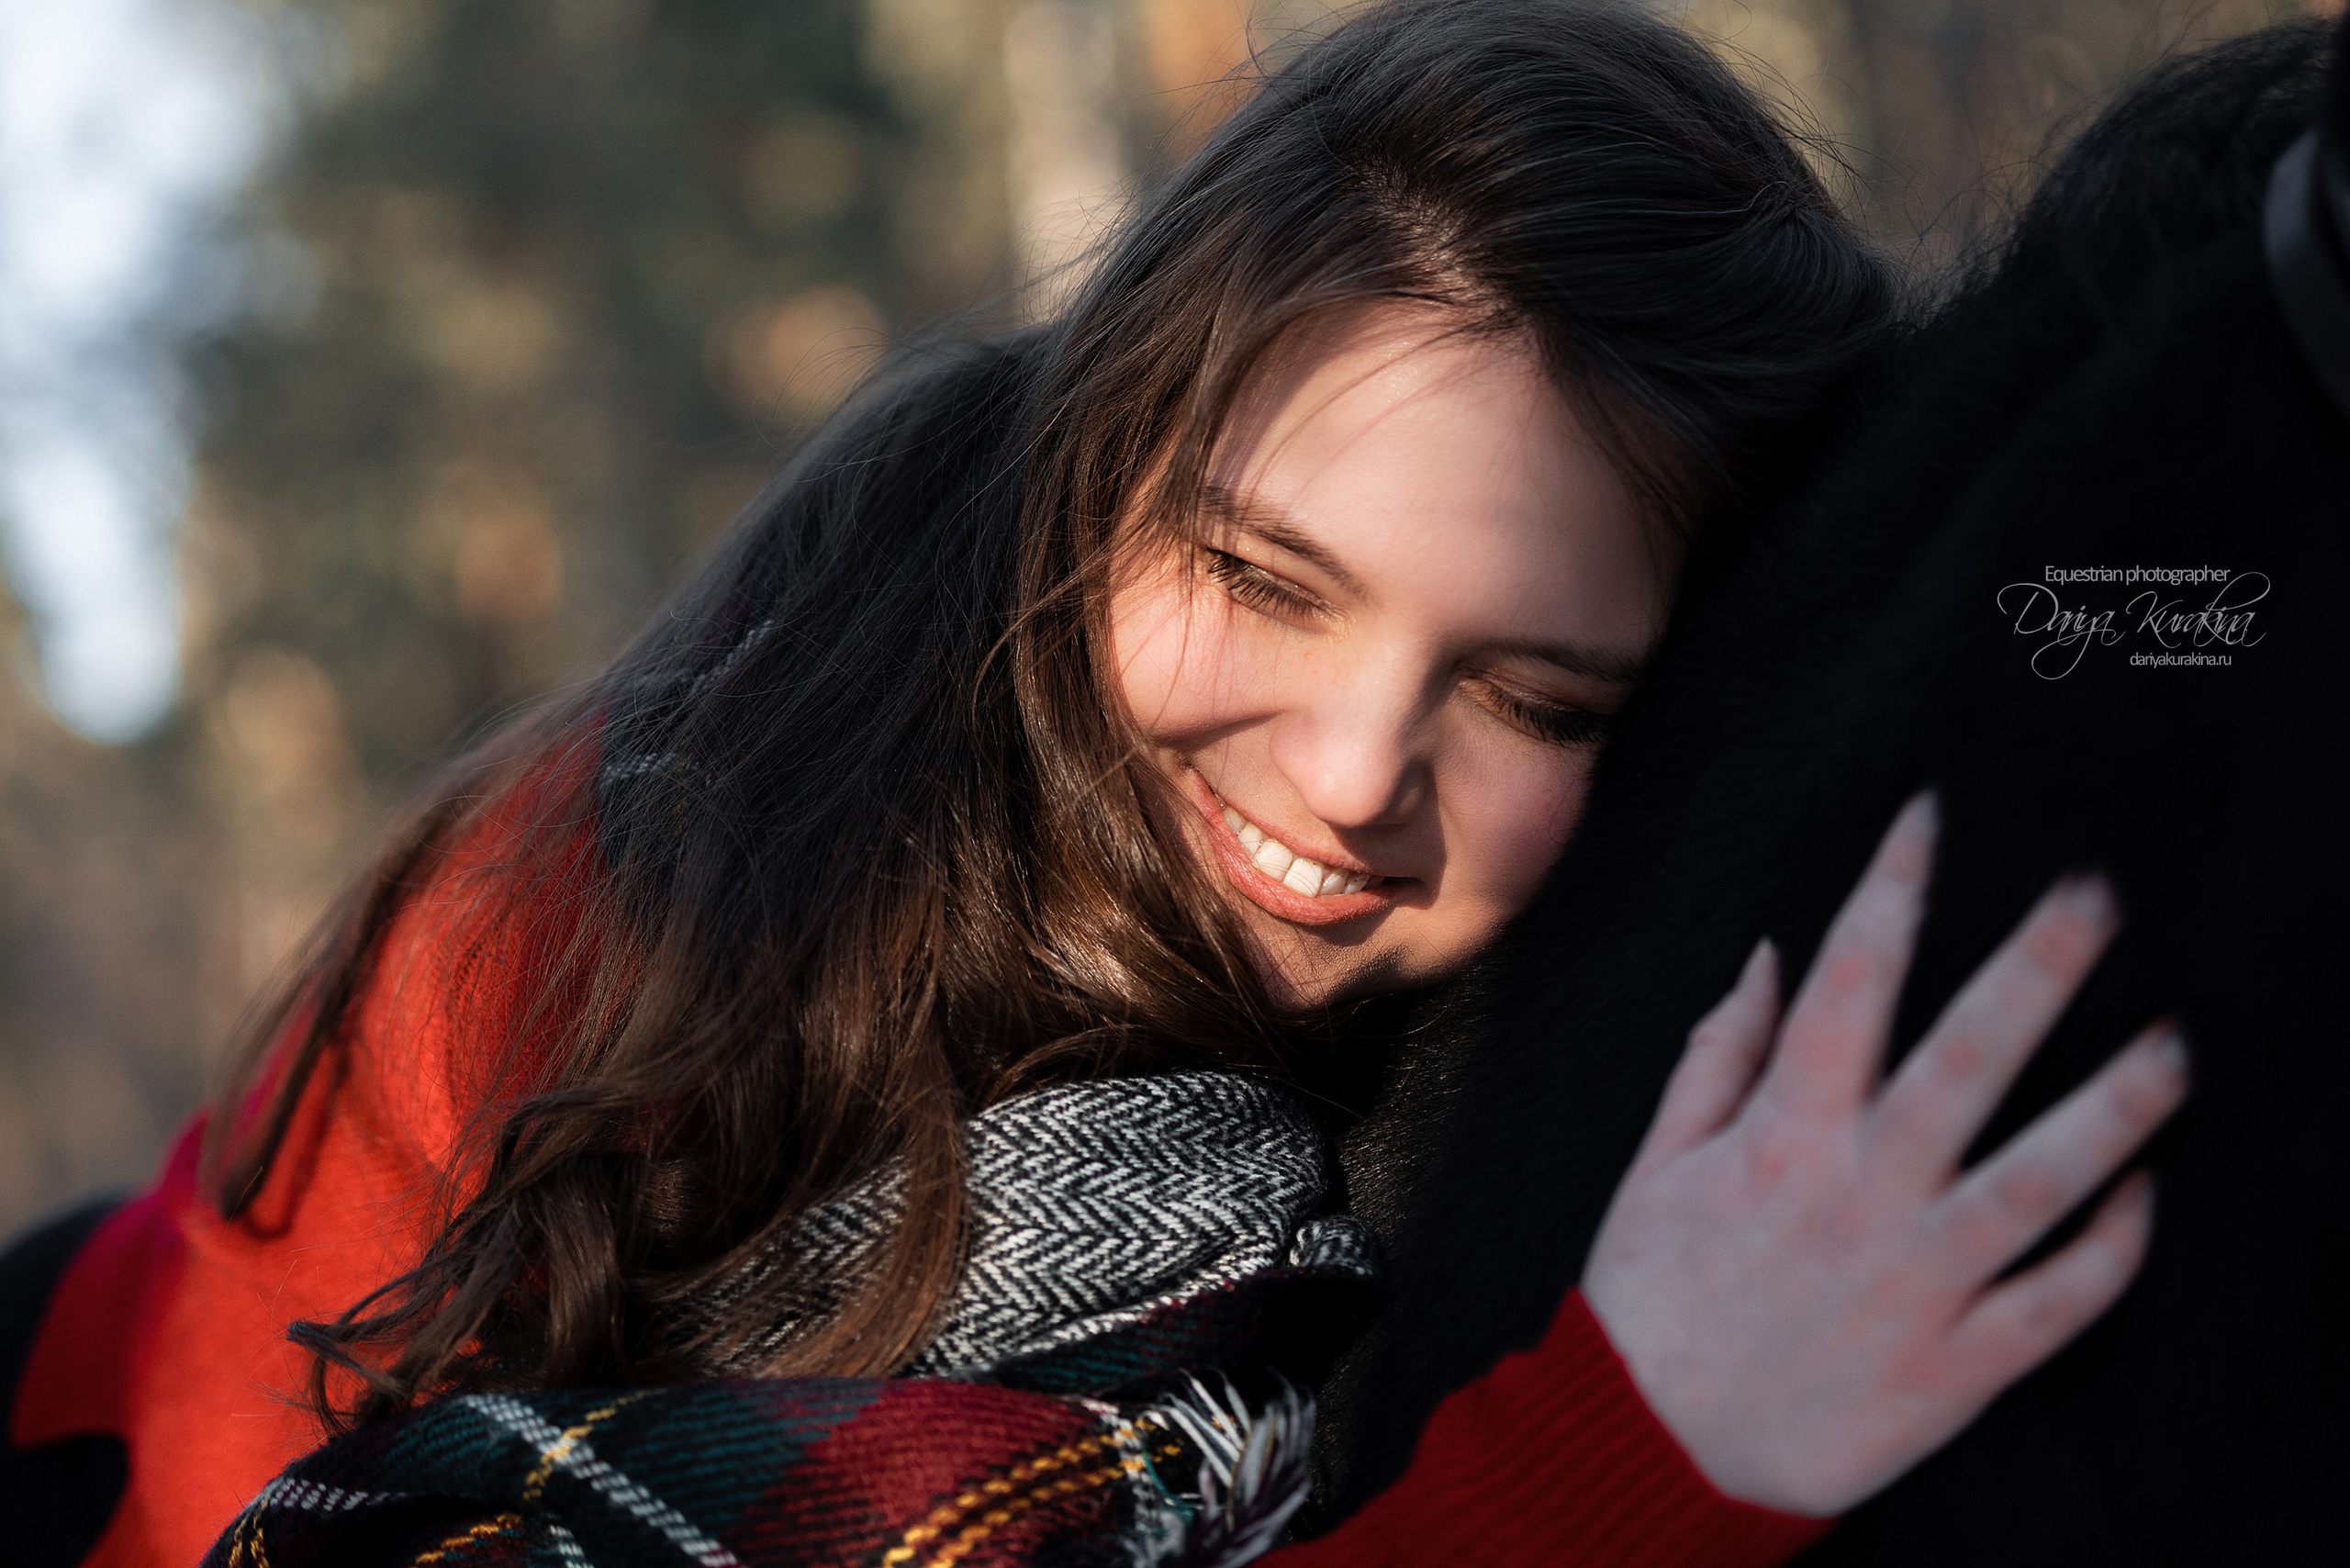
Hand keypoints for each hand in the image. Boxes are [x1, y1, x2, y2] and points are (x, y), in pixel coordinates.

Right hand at [1581, 793, 2187, 1516]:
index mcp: (1780, 1135)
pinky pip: (2059, 1300)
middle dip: (2035, 967)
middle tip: (2095, 893)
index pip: (1847, 983)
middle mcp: (1860, 1194)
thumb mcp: (1656, 1163)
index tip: (1929, 816)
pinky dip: (2110, 1247)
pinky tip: (2146, 1191)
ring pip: (2041, 1179)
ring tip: (2175, 1044)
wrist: (1654, 1445)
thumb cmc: (1652, 1297)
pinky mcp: (1960, 1363)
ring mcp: (1918, 1278)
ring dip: (2117, 1107)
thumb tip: (1769, 956)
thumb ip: (1719, 1055)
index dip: (1890, 890)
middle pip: (1967, 1060)